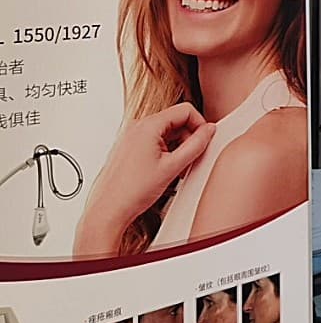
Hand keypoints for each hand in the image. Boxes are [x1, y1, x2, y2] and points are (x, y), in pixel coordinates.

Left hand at [74, 103, 214, 255]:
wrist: (108, 211)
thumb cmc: (132, 192)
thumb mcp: (173, 167)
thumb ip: (196, 145)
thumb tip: (209, 130)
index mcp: (147, 126)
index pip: (186, 110)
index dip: (200, 125)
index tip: (204, 141)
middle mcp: (137, 127)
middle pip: (176, 120)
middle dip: (189, 138)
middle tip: (191, 159)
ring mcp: (132, 137)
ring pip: (167, 132)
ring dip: (178, 147)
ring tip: (177, 169)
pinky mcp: (130, 148)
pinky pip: (155, 141)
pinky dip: (166, 152)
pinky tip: (166, 170)